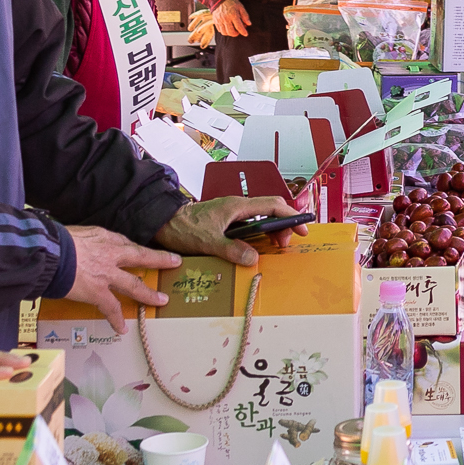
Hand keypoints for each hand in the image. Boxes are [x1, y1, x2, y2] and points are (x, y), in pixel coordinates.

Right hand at [65, 224, 179, 329]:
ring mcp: (108, 275)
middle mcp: (111, 255)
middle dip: (159, 259)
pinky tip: (121, 329)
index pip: (123, 243)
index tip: (140, 251)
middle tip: (174, 261)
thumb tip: (73, 246)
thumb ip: (81, 240)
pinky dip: (116, 319)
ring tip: (161, 300)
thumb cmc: (55, 240)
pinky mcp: (98, 292)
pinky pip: (111, 308)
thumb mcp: (73, 233)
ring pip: (135, 285)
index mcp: (103, 237)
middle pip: (141, 256)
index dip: (132, 248)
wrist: (50, 253)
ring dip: (148, 294)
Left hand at [155, 193, 310, 264]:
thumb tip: (253, 258)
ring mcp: (230, 214)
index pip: (273, 205)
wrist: (161, 222)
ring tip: (273, 248)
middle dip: (282, 227)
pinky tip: (254, 248)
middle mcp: (236, 207)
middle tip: (284, 246)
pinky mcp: (224, 222)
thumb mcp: (207, 242)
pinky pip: (248, 226)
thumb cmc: (182, 227)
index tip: (302, 229)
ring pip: (259, 219)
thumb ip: (231, 250)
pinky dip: (257, 235)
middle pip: (270, 211)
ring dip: (270, 232)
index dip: (291, 216)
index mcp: (237, 206)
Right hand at [188, 0, 246, 47]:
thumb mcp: (240, 7)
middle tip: (239, 31)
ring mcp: (220, 20)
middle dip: (236, 34)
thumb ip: (245, 16)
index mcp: (233, 15)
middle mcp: (226, 19)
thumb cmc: (231, 2)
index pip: (239, 27)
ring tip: (233, 30)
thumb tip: (249, 24)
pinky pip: (220, 30)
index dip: (243, 32)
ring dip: (230, 34)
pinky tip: (227, 28)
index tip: (246, 34)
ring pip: (225, 32)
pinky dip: (224, 31)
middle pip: (231, 32)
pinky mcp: (215, 21)